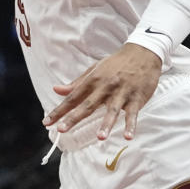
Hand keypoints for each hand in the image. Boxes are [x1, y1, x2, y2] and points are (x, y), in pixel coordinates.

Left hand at [42, 43, 160, 140]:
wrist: (142, 52)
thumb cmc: (116, 64)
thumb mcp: (95, 69)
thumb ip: (76, 83)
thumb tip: (56, 89)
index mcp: (93, 79)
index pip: (73, 97)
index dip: (59, 110)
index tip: (47, 122)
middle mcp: (105, 86)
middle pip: (88, 104)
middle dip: (74, 117)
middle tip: (62, 130)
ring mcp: (121, 92)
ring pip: (112, 110)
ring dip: (106, 124)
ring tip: (100, 137)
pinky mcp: (136, 98)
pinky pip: (133, 113)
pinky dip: (131, 125)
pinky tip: (128, 136)